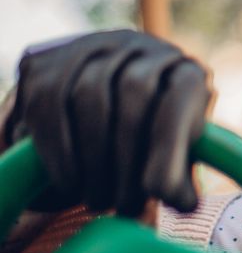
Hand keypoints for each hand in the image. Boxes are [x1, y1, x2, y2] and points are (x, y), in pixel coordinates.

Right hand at [2, 29, 210, 215]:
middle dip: (127, 160)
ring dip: (94, 160)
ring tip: (99, 201)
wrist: (99, 109)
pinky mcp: (45, 60)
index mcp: (185, 71)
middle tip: (124, 206)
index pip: (179, 98)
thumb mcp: (172, 156)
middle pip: (133, 93)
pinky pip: (50, 102)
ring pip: (89, 96)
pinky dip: (59, 151)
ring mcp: (91, 46)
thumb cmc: (150, 141)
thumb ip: (180, 175)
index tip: (160, 192)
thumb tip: (184, 203)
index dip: (170, 147)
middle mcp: (142, 46)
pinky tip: (69, 184)